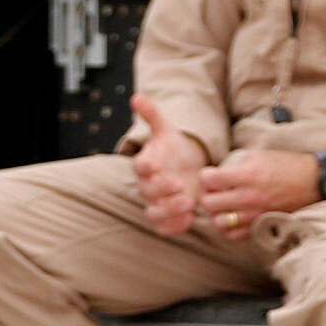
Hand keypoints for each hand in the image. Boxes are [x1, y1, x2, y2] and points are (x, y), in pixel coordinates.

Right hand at [128, 96, 207, 240]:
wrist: (187, 165)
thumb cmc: (174, 148)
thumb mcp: (166, 129)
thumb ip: (152, 114)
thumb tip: (136, 97)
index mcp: (146, 164)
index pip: (139, 167)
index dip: (146, 167)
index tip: (157, 165)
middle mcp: (148, 185)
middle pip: (147, 192)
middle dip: (162, 191)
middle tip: (180, 185)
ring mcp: (157, 202)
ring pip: (154, 214)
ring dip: (169, 211)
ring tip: (189, 203)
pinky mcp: (168, 216)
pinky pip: (165, 228)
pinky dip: (175, 227)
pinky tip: (190, 219)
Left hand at [193, 149, 321, 235]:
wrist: (311, 182)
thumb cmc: (286, 165)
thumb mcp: (259, 155)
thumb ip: (235, 165)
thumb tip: (217, 173)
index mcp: (247, 175)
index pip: (209, 180)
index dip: (206, 176)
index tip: (211, 175)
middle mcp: (248, 197)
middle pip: (208, 203)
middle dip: (207, 195)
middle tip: (214, 191)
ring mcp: (254, 214)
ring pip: (218, 222)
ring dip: (217, 213)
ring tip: (223, 205)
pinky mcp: (260, 226)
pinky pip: (233, 235)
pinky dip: (229, 228)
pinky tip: (234, 217)